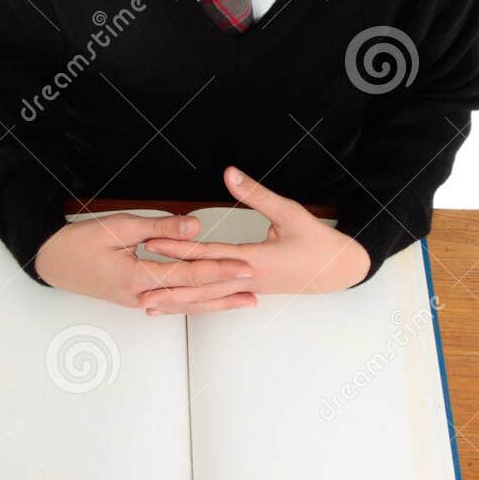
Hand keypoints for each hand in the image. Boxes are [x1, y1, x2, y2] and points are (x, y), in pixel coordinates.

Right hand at [34, 211, 257, 312]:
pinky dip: (196, 302)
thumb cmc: (81, 242)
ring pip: (185, 304)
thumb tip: (195, 227)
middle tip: (256, 287)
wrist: (53, 260)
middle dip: (226, 292)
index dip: (220, 270)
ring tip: (244, 301)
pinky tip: (210, 303)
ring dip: (216, 303)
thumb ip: (160, 228)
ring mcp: (138, 301)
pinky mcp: (136, 299)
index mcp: (137, 278)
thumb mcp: (120, 226)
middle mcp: (141, 296)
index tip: (246, 266)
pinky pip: (173, 303)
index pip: (189, 275)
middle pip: (193, 296)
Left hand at [137, 166, 370, 309]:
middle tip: (139, 282)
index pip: (209, 254)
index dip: (179, 249)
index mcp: (256, 260)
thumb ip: (256, 194)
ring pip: (208, 298)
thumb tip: (229, 174)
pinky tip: (180, 305)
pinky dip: (197, 303)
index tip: (153, 244)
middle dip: (169, 282)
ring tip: (148, 305)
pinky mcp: (251, 292)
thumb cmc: (317, 242)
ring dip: (178, 301)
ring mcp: (249, 290)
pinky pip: (218, 300)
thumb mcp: (290, 212)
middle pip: (202, 283)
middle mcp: (248, 280)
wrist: (339, 271)